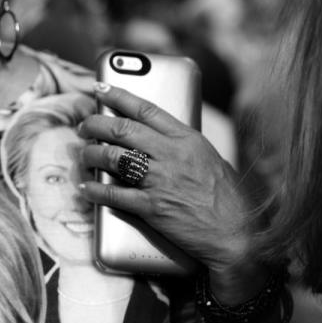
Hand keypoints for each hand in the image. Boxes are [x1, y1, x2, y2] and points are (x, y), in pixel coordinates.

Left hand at [79, 84, 252, 275]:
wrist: (237, 233)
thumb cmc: (227, 199)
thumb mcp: (209, 160)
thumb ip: (183, 147)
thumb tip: (158, 141)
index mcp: (187, 139)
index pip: (146, 109)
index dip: (118, 96)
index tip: (101, 88)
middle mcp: (171, 155)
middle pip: (122, 130)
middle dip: (96, 124)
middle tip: (84, 126)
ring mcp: (159, 181)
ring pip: (113, 158)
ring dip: (92, 154)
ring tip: (84, 154)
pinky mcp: (151, 207)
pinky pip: (114, 195)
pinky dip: (95, 190)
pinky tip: (86, 187)